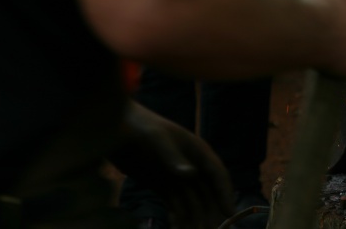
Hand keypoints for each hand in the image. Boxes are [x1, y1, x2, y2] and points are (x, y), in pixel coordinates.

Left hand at [109, 102, 233, 228]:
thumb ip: (172, 156)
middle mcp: (192, 165)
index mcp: (197, 151)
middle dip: (212, 212)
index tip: (230, 214)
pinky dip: (180, 218)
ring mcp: (178, 177)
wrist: (116, 128)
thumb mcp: (155, 138)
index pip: (217, 174)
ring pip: (193, 202)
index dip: (225, 193)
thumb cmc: (140, 126)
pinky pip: (176, 205)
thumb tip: (191, 174)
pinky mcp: (163, 186)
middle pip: (208, 192)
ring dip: (196, 219)